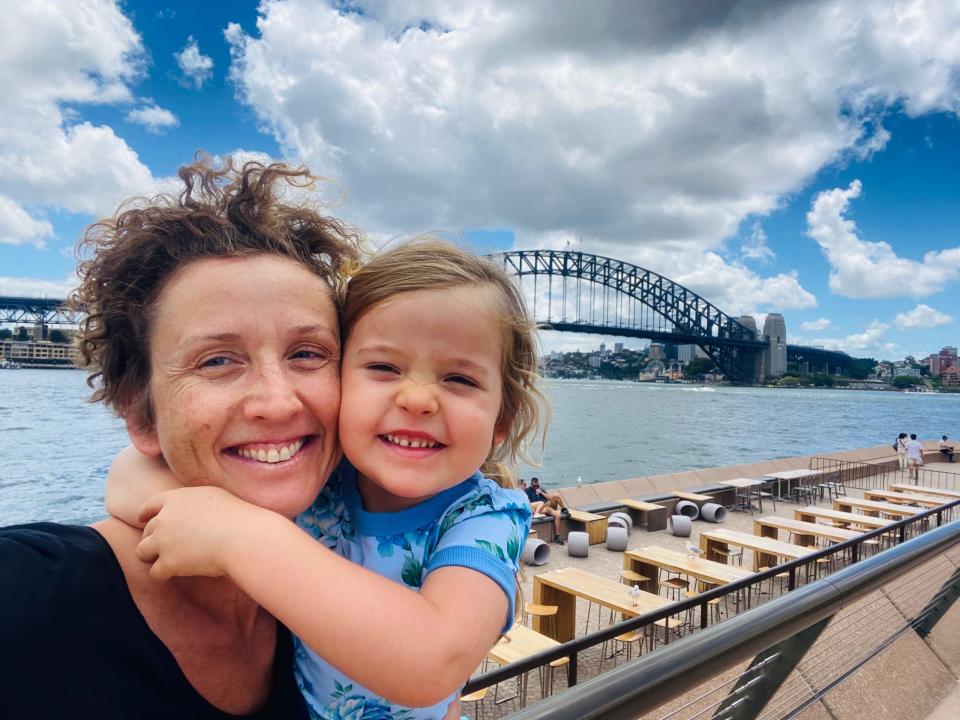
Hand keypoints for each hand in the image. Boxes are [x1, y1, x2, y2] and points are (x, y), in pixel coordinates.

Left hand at [135, 486, 265, 580]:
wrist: (243, 538)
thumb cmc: (237, 517)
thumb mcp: (213, 496)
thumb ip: (194, 503)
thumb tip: (190, 511)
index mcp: (175, 499)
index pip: (150, 505)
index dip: (145, 514)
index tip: (142, 520)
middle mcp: (164, 518)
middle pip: (147, 531)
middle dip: (154, 540)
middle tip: (167, 548)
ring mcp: (163, 541)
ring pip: (142, 552)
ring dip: (152, 557)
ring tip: (167, 562)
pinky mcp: (168, 563)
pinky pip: (155, 572)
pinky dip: (164, 574)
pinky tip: (176, 574)